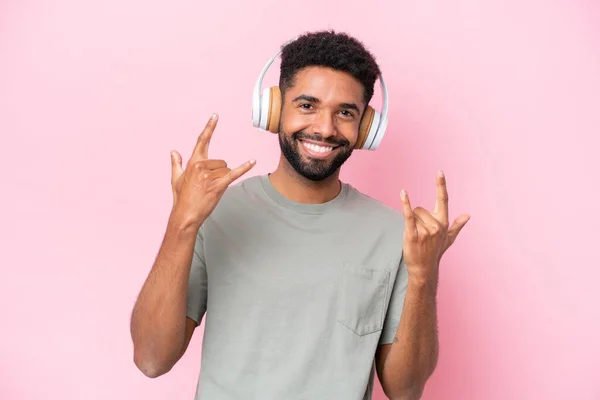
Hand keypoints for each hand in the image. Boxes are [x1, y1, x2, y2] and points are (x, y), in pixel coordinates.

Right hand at [169, 113, 255, 227]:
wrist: (185, 215)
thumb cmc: (181, 198)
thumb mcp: (176, 179)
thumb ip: (176, 163)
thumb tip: (173, 151)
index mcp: (193, 162)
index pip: (202, 140)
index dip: (209, 127)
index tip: (215, 115)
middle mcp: (201, 166)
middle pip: (221, 162)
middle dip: (219, 173)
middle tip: (207, 186)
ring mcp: (210, 176)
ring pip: (226, 170)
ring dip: (222, 180)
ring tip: (211, 191)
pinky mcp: (218, 185)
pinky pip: (234, 174)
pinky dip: (244, 168)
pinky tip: (253, 161)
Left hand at [400, 170, 469, 282]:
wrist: (424, 269)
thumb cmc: (435, 252)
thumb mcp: (448, 239)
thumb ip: (457, 226)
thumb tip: (467, 215)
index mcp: (444, 223)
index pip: (443, 199)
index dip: (441, 185)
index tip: (439, 171)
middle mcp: (436, 225)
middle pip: (420, 209)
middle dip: (417, 218)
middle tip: (420, 234)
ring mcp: (425, 230)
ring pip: (413, 214)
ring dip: (411, 224)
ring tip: (416, 237)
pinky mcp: (413, 234)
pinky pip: (408, 215)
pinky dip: (405, 204)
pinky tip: (403, 193)